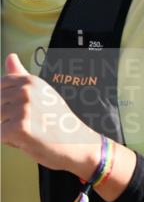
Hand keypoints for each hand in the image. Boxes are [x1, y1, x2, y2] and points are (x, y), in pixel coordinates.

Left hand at [1, 53, 99, 177]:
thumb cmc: (59, 122)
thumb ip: (21, 76)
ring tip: (31, 133)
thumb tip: (10, 56)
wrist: (78, 145)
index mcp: (29, 81)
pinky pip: (0, 136)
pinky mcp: (19, 128)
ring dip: (10, 131)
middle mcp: (25, 92)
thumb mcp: (42, 93)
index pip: (0, 86)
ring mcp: (22, 110)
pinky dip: (11, 142)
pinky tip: (30, 141)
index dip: (7, 102)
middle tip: (33, 125)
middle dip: (8, 118)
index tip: (26, 112)